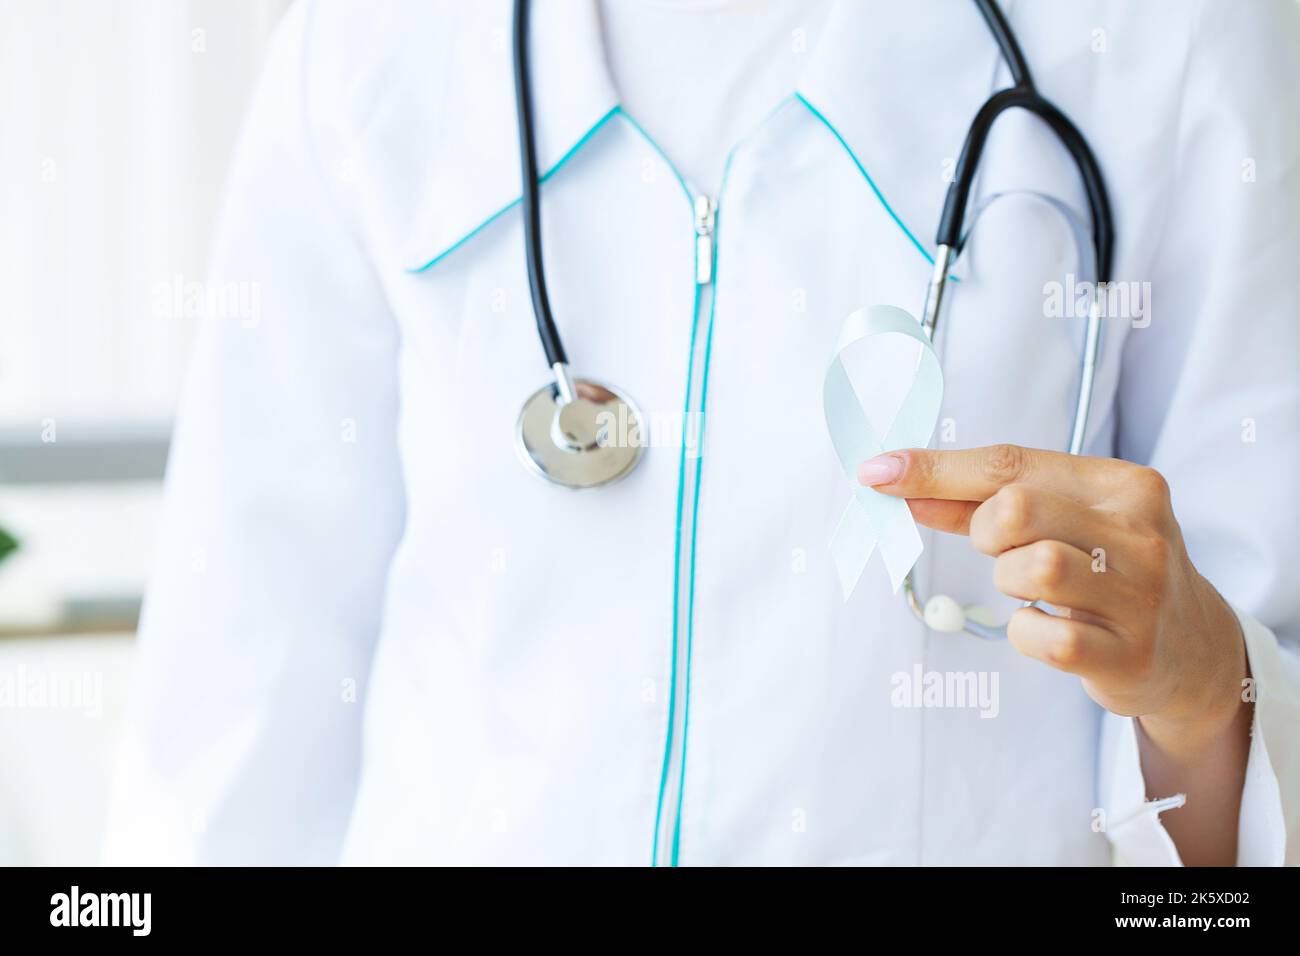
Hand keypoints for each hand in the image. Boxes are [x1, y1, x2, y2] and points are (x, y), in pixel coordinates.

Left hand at [857, 444, 1248, 739]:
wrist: (1192, 650)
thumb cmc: (1109, 571)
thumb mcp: (1063, 522)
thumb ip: (982, 503)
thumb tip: (901, 485)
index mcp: (1123, 486)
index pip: (1010, 463)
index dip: (934, 468)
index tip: (878, 471)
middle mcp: (1141, 532)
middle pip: (1017, 508)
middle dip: (987, 530)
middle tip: (1005, 550)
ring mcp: (1140, 595)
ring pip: (1032, 569)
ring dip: (1009, 581)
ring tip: (1036, 591)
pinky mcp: (1127, 654)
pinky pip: (1040, 637)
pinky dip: (1026, 632)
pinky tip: (1050, 629)